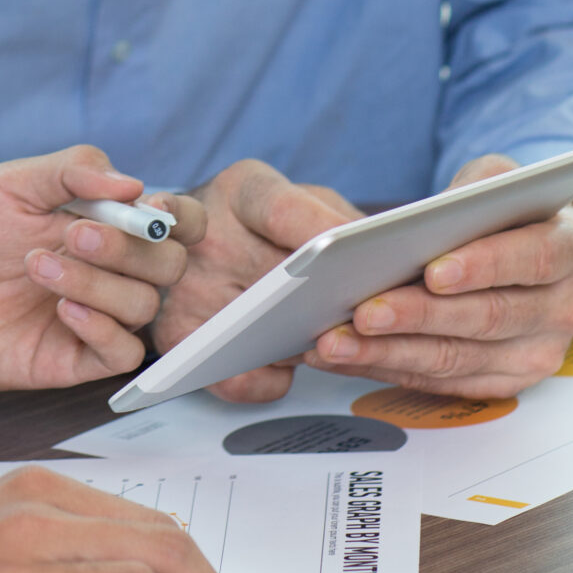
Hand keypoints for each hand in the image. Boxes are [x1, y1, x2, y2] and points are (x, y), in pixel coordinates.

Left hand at [0, 145, 204, 388]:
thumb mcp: (12, 185)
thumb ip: (71, 172)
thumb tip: (133, 182)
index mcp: (108, 224)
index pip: (174, 222)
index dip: (178, 217)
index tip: (149, 209)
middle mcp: (113, 270)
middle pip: (167, 265)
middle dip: (127, 249)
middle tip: (72, 235)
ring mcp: (98, 314)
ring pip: (143, 306)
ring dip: (98, 283)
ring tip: (38, 266)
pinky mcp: (78, 358)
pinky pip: (123, 354)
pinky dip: (103, 330)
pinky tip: (64, 309)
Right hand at [150, 158, 360, 402]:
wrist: (191, 236)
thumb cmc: (262, 222)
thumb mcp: (303, 198)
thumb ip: (342, 222)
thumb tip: (395, 266)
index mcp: (240, 192)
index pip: (284, 212)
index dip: (327, 235)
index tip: (367, 255)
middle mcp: (206, 237)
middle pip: (278, 281)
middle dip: (329, 302)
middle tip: (368, 315)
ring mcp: (187, 287)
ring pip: (263, 334)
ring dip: (305, 345)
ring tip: (328, 335)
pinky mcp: (177, 334)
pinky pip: (236, 377)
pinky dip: (272, 379)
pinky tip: (287, 362)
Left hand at [305, 155, 572, 397]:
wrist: (536, 253)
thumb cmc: (509, 212)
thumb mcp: (499, 180)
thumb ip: (474, 189)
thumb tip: (425, 216)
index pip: (532, 259)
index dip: (483, 266)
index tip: (432, 271)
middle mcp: (565, 308)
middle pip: (487, 318)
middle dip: (417, 316)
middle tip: (360, 312)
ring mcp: (537, 353)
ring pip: (457, 359)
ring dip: (389, 353)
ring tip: (334, 341)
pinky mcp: (505, 381)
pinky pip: (441, 382)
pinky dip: (388, 368)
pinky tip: (346, 356)